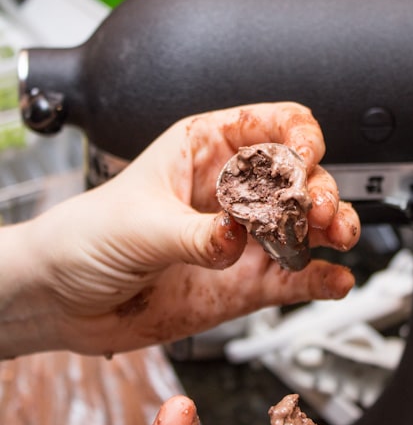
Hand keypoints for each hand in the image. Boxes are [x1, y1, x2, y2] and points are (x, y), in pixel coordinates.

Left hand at [2, 102, 359, 356]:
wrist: (65, 299)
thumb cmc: (86, 237)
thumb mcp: (139, 224)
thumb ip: (195, 233)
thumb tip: (237, 235)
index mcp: (205, 151)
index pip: (271, 125)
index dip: (298, 135)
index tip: (304, 157)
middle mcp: (233, 192)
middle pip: (300, 176)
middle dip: (317, 188)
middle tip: (314, 210)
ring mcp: (243, 238)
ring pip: (306, 225)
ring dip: (331, 228)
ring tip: (336, 237)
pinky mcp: (245, 282)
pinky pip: (294, 278)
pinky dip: (320, 278)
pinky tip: (334, 279)